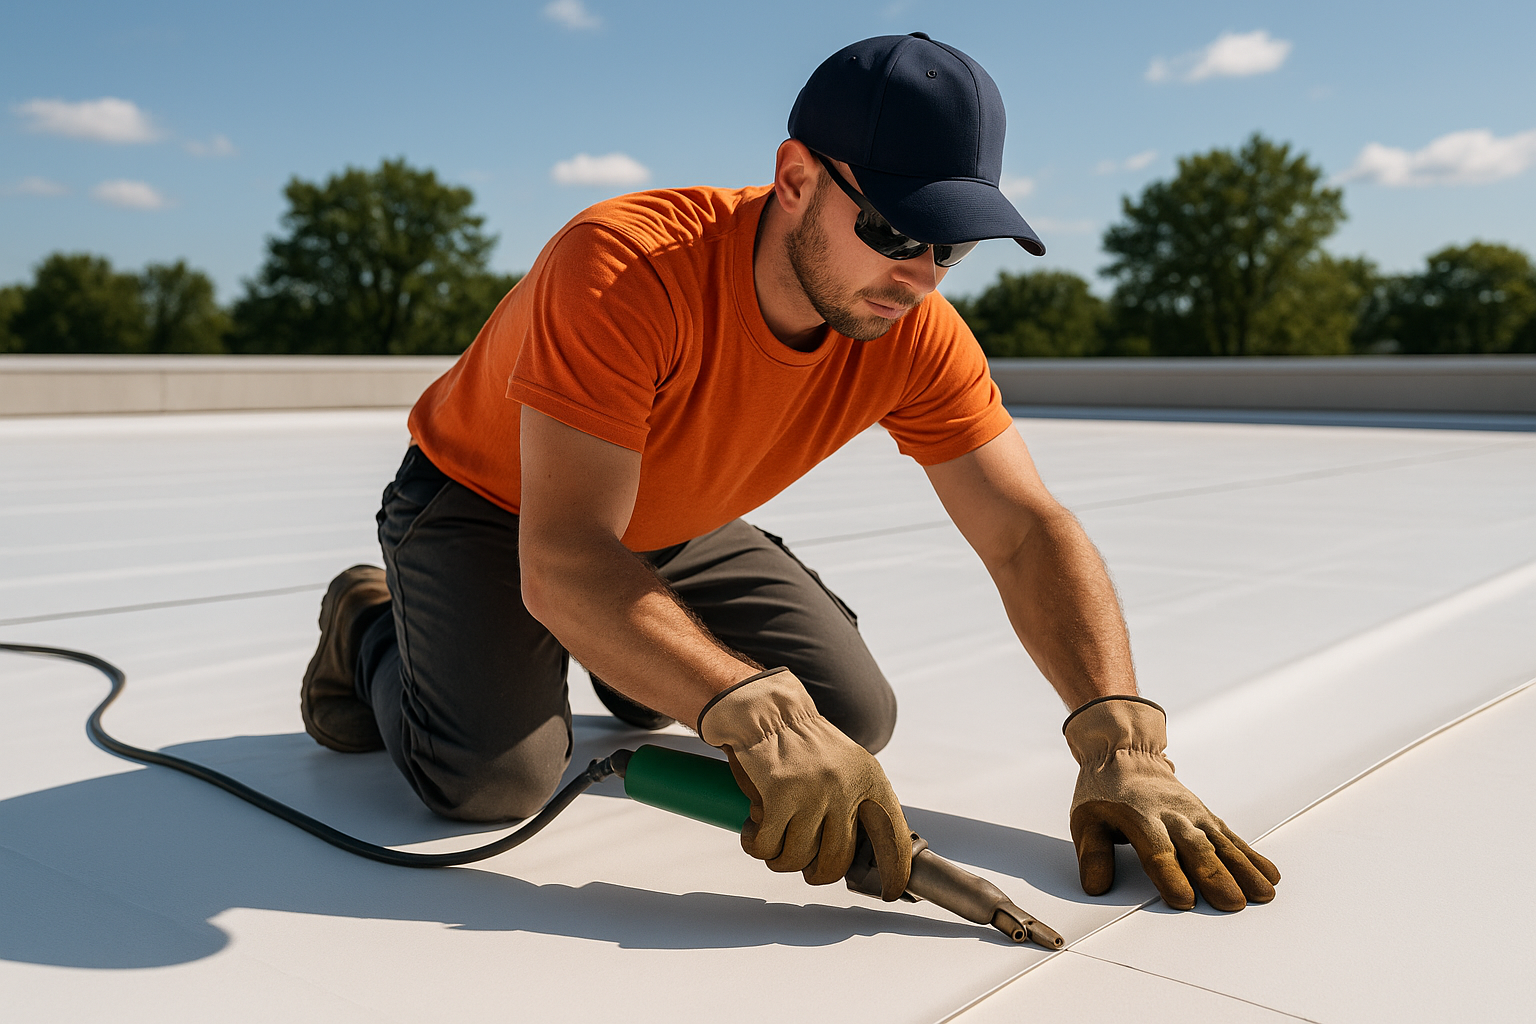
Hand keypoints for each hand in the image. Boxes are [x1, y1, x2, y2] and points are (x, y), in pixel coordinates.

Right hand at [698, 667, 911, 899]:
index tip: (888, 891)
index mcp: (869, 780)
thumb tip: (867, 857)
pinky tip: (754, 828)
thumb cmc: (801, 746)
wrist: (766, 712)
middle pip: (836, 862)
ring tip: (772, 835)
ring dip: (779, 857)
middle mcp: (846, 787)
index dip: (893, 871)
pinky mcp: (779, 795)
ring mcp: (813, 792)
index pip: (892, 837)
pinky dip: (756, 845)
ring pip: (796, 859)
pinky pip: (766, 846)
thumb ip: (857, 805)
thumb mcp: (845, 768)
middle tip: (802, 863)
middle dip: (815, 872)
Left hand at [1063, 696, 1279, 910]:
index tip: (1184, 899)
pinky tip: (1268, 873)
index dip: (1170, 875)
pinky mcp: (1206, 815)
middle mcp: (1172, 815)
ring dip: (1243, 869)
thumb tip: (1094, 886)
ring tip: (1262, 894)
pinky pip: (1231, 836)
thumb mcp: (1086, 819)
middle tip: (1233, 903)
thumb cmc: (1105, 790)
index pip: (1157, 850)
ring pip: (1221, 843)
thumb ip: (1093, 854)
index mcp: (1139, 818)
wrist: (1124, 750)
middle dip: (1215, 877)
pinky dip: (1251, 855)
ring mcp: (1193, 814)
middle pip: (1196, 848)